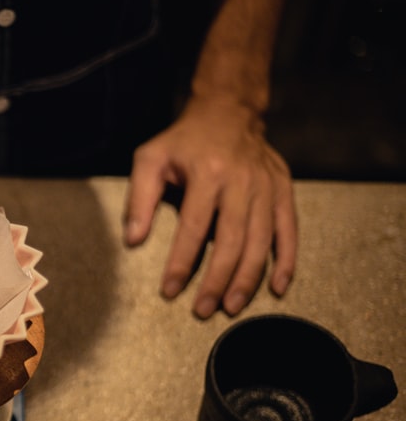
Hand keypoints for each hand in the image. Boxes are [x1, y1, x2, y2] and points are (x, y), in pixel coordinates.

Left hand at [123, 96, 296, 318]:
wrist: (227, 111)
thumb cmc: (183, 141)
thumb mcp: (150, 159)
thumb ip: (140, 199)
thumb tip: (133, 240)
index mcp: (207, 173)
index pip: (194, 227)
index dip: (182, 262)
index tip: (170, 290)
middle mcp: (242, 181)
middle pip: (232, 241)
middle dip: (217, 280)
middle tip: (203, 309)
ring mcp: (267, 187)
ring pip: (261, 242)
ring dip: (247, 279)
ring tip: (231, 306)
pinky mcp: (283, 191)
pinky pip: (288, 231)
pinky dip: (285, 261)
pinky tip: (276, 287)